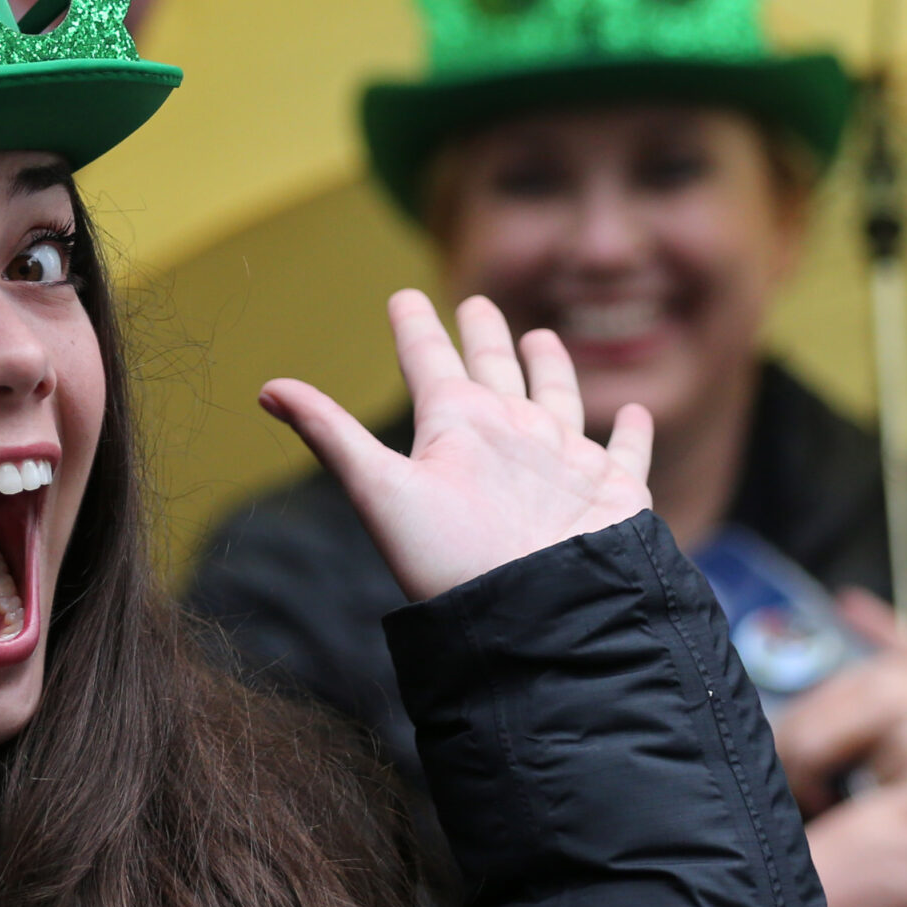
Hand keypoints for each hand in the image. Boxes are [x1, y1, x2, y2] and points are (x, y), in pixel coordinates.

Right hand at [260, 291, 653, 602]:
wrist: (547, 611)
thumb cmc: (451, 558)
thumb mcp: (378, 496)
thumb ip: (329, 436)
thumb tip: (271, 388)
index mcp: (458, 420)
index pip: (429, 357)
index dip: (414, 324)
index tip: (404, 295)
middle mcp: (519, 424)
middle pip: (497, 366)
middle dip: (483, 332)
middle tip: (476, 305)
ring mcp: (571, 454)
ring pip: (561, 395)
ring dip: (550, 365)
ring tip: (543, 341)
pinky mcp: (615, 490)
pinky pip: (626, 451)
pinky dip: (630, 431)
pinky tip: (635, 414)